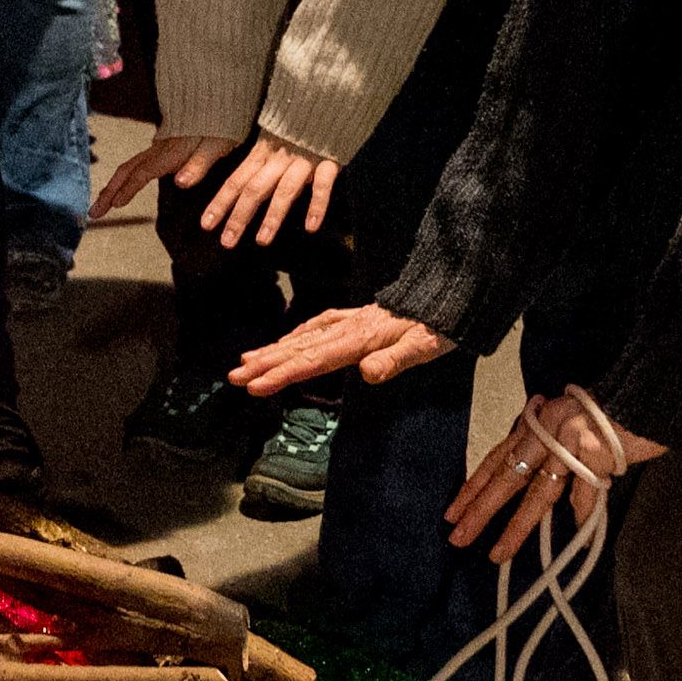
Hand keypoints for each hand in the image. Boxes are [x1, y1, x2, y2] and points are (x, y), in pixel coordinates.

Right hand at [92, 129, 238, 217]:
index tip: (115, 205)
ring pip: (127, 168)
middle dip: (108, 192)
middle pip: (126, 171)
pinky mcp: (160, 148)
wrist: (216, 102)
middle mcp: (158, 151)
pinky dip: (121, 179)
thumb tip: (180, 182)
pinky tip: (119, 188)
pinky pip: (134, 165)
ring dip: (111, 187)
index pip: (142, 173)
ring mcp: (157, 148)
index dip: (128, 189)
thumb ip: (199, 164)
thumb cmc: (219, 127)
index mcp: (169, 153)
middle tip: (93, 213)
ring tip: (99, 206)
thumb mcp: (216, 146)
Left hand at [197, 132, 338, 248]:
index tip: (206, 225)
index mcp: (262, 152)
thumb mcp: (273, 135)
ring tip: (261, 241)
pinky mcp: (329, 159)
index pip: (236, 180)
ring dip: (272, 216)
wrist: (329, 96)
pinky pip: (323, 184)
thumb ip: (260, 159)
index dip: (220, 203)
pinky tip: (311, 226)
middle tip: (226, 242)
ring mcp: (304, 158)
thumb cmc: (299, 120)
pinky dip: (317, 205)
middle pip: (254, 189)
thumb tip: (242, 187)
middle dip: (239, 216)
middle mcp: (279, 157)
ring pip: (284, 189)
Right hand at [235, 303, 451, 397]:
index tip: (255, 385)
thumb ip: (396, 359)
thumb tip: (367, 373)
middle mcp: (348, 328)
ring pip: (303, 336)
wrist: (446, 296)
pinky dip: (295, 336)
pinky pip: (315, 327)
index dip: (282, 374)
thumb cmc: (437, 326)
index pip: (313, 360)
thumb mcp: (424, 346)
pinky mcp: (355, 319)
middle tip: (235, 376)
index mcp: (359, 338)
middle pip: (299, 348)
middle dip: (265, 363)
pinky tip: (286, 342)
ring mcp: (349, 321)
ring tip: (246, 360)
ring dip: (274, 349)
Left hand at [443, 386, 664, 563]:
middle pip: (506, 476)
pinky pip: (586, 494)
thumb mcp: (566, 419)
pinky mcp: (594, 454)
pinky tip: (577, 538)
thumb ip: (547, 446)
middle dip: (480, 510)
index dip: (474, 486)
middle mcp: (546, 431)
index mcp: (536, 422)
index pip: (497, 457)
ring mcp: (569, 443)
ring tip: (497, 554)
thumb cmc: (607, 409)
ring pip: (537, 493)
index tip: (453, 513)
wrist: (644, 391)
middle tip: (458, 538)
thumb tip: (533, 479)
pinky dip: (583, 516)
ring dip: (516, 527)